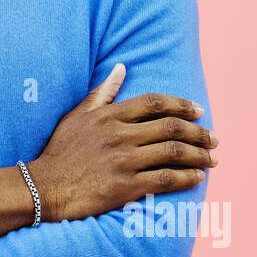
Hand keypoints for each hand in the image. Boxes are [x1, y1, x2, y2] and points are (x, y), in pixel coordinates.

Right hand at [28, 63, 218, 222]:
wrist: (44, 188)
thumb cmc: (59, 152)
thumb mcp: (76, 117)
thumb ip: (102, 93)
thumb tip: (121, 68)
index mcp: (108, 115)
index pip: (154, 103)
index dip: (181, 105)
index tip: (199, 111)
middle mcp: (119, 135)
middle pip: (171, 127)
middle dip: (198, 132)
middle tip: (213, 138)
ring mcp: (123, 161)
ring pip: (174, 152)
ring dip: (199, 155)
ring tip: (212, 158)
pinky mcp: (126, 186)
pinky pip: (166, 179)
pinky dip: (186, 178)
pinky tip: (197, 178)